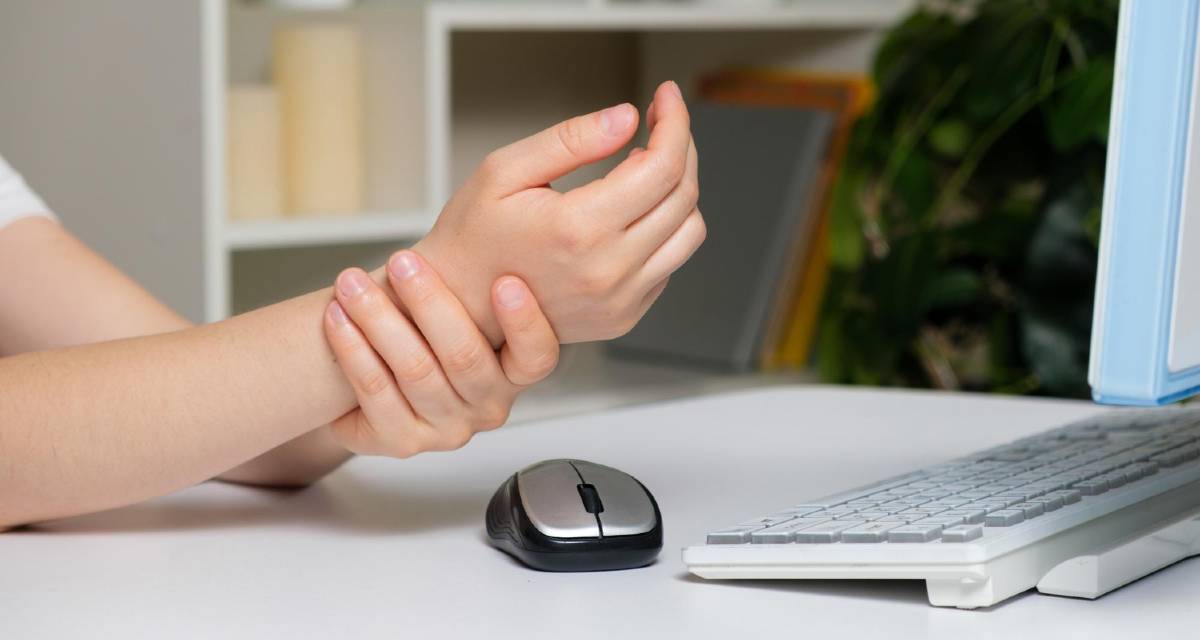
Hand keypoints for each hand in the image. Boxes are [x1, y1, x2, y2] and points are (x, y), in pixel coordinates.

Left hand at [323, 251, 558, 456]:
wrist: (375, 378)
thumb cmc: (425, 325)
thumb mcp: (463, 300)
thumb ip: (482, 271)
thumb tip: (498, 204)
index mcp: (516, 370)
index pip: (536, 356)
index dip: (523, 322)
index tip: (505, 281)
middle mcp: (490, 404)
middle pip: (465, 357)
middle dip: (428, 302)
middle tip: (401, 261)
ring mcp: (449, 428)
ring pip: (414, 371)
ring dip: (378, 320)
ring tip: (350, 282)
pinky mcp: (404, 442)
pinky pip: (376, 394)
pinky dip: (352, 352)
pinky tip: (336, 320)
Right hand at [415, 80, 703, 345]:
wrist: (457, 308)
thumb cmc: (472, 236)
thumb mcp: (504, 171)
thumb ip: (571, 140)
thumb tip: (627, 117)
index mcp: (578, 230)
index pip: (661, 167)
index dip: (674, 123)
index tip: (666, 96)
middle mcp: (608, 271)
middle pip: (683, 195)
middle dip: (680, 146)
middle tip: (660, 122)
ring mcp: (620, 300)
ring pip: (690, 232)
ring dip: (679, 190)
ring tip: (645, 166)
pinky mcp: (624, 317)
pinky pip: (670, 263)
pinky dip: (664, 228)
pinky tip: (631, 210)